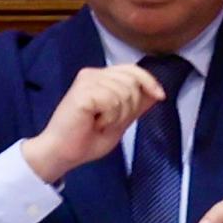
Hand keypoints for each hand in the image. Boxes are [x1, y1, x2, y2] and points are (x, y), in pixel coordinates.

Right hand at [25, 55, 167, 184]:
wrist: (62, 153)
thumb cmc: (86, 139)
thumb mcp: (120, 120)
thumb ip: (136, 105)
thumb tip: (155, 92)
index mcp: (99, 78)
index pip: (132, 69)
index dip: (149, 81)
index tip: (160, 96)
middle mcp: (91, 75)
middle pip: (132, 81)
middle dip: (130, 106)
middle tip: (110, 121)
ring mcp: (85, 82)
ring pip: (124, 92)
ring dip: (118, 114)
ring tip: (100, 123)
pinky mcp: (82, 92)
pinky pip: (113, 101)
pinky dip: (109, 117)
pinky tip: (94, 123)